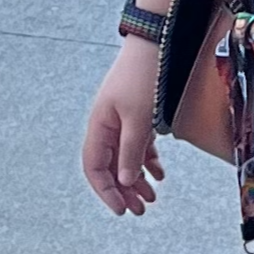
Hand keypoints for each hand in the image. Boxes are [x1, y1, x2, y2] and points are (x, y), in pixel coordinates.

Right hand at [82, 41, 165, 217]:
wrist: (158, 43)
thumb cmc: (145, 77)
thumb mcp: (139, 119)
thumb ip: (131, 151)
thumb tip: (124, 179)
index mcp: (99, 125)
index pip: (94, 167)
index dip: (106, 191)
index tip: (121, 209)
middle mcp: (107, 124)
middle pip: (111, 166)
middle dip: (124, 190)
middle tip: (141, 210)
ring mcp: (122, 119)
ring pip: (126, 157)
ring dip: (137, 179)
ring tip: (152, 198)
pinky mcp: (138, 114)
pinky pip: (139, 145)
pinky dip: (148, 160)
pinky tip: (159, 173)